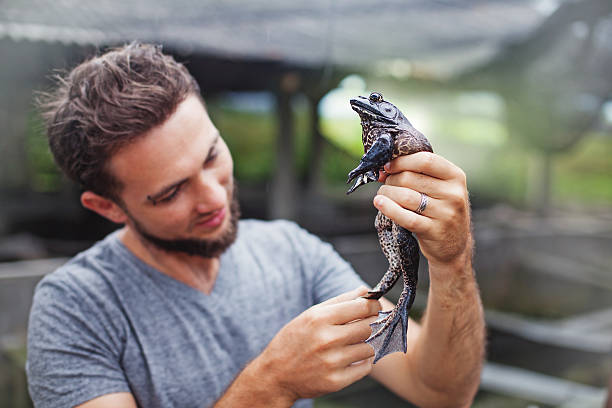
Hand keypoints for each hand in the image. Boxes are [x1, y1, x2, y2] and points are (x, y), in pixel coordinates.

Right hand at [255, 286, 380, 401]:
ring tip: (351, 344)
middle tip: (363, 326)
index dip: (373, 306)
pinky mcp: (336, 381)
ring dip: (365, 345)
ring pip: (369, 348)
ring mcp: (331, 362)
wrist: (275, 375)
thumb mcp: (310, 314)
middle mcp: (326, 339)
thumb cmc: (293, 340)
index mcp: (319, 318)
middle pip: (368, 327)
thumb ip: (340, 301)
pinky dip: (362, 363)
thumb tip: (365, 291)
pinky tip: (349, 359)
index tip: (374, 307)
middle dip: (370, 325)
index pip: (362, 308)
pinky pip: (365, 368)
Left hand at [375, 152, 471, 269]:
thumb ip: (419, 175)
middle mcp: (454, 194)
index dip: (402, 161)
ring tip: (382, 195)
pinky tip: (379, 203)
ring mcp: (446, 213)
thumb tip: (386, 169)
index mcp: (456, 176)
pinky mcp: (434, 231)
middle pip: (411, 178)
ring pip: (406, 197)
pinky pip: (406, 217)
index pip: (425, 160)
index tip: (387, 166)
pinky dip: (389, 208)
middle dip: (391, 179)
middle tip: (384, 183)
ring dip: (387, 193)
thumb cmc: (441, 210)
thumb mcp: (441, 188)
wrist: (455, 245)